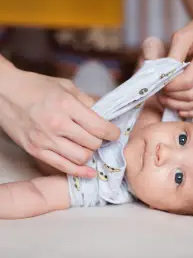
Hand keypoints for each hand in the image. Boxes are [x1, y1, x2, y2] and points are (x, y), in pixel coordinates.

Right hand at [0, 67, 119, 177]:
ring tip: (90, 147)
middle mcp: (57, 125)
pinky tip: (89, 172)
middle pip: (93, 144)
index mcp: (67, 106)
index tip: (115, 133)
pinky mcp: (36, 151)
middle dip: (101, 142)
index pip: (99, 127)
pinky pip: (63, 167)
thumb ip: (86, 101)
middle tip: (101, 138)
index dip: (112, 133)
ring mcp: (45, 140)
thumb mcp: (66, 86)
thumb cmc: (37, 87)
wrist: (5, 93)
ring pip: (81, 157)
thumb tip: (104, 115)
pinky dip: (79, 171)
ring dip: (91, 154)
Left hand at [142, 12, 192, 116]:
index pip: (187, 81)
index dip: (170, 87)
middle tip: (159, 94)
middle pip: (192, 95)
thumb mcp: (183, 35)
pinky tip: (179, 110)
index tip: (159, 85)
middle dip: (172, 98)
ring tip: (165, 100)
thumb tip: (164, 75)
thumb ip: (173, 54)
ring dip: (179, 106)